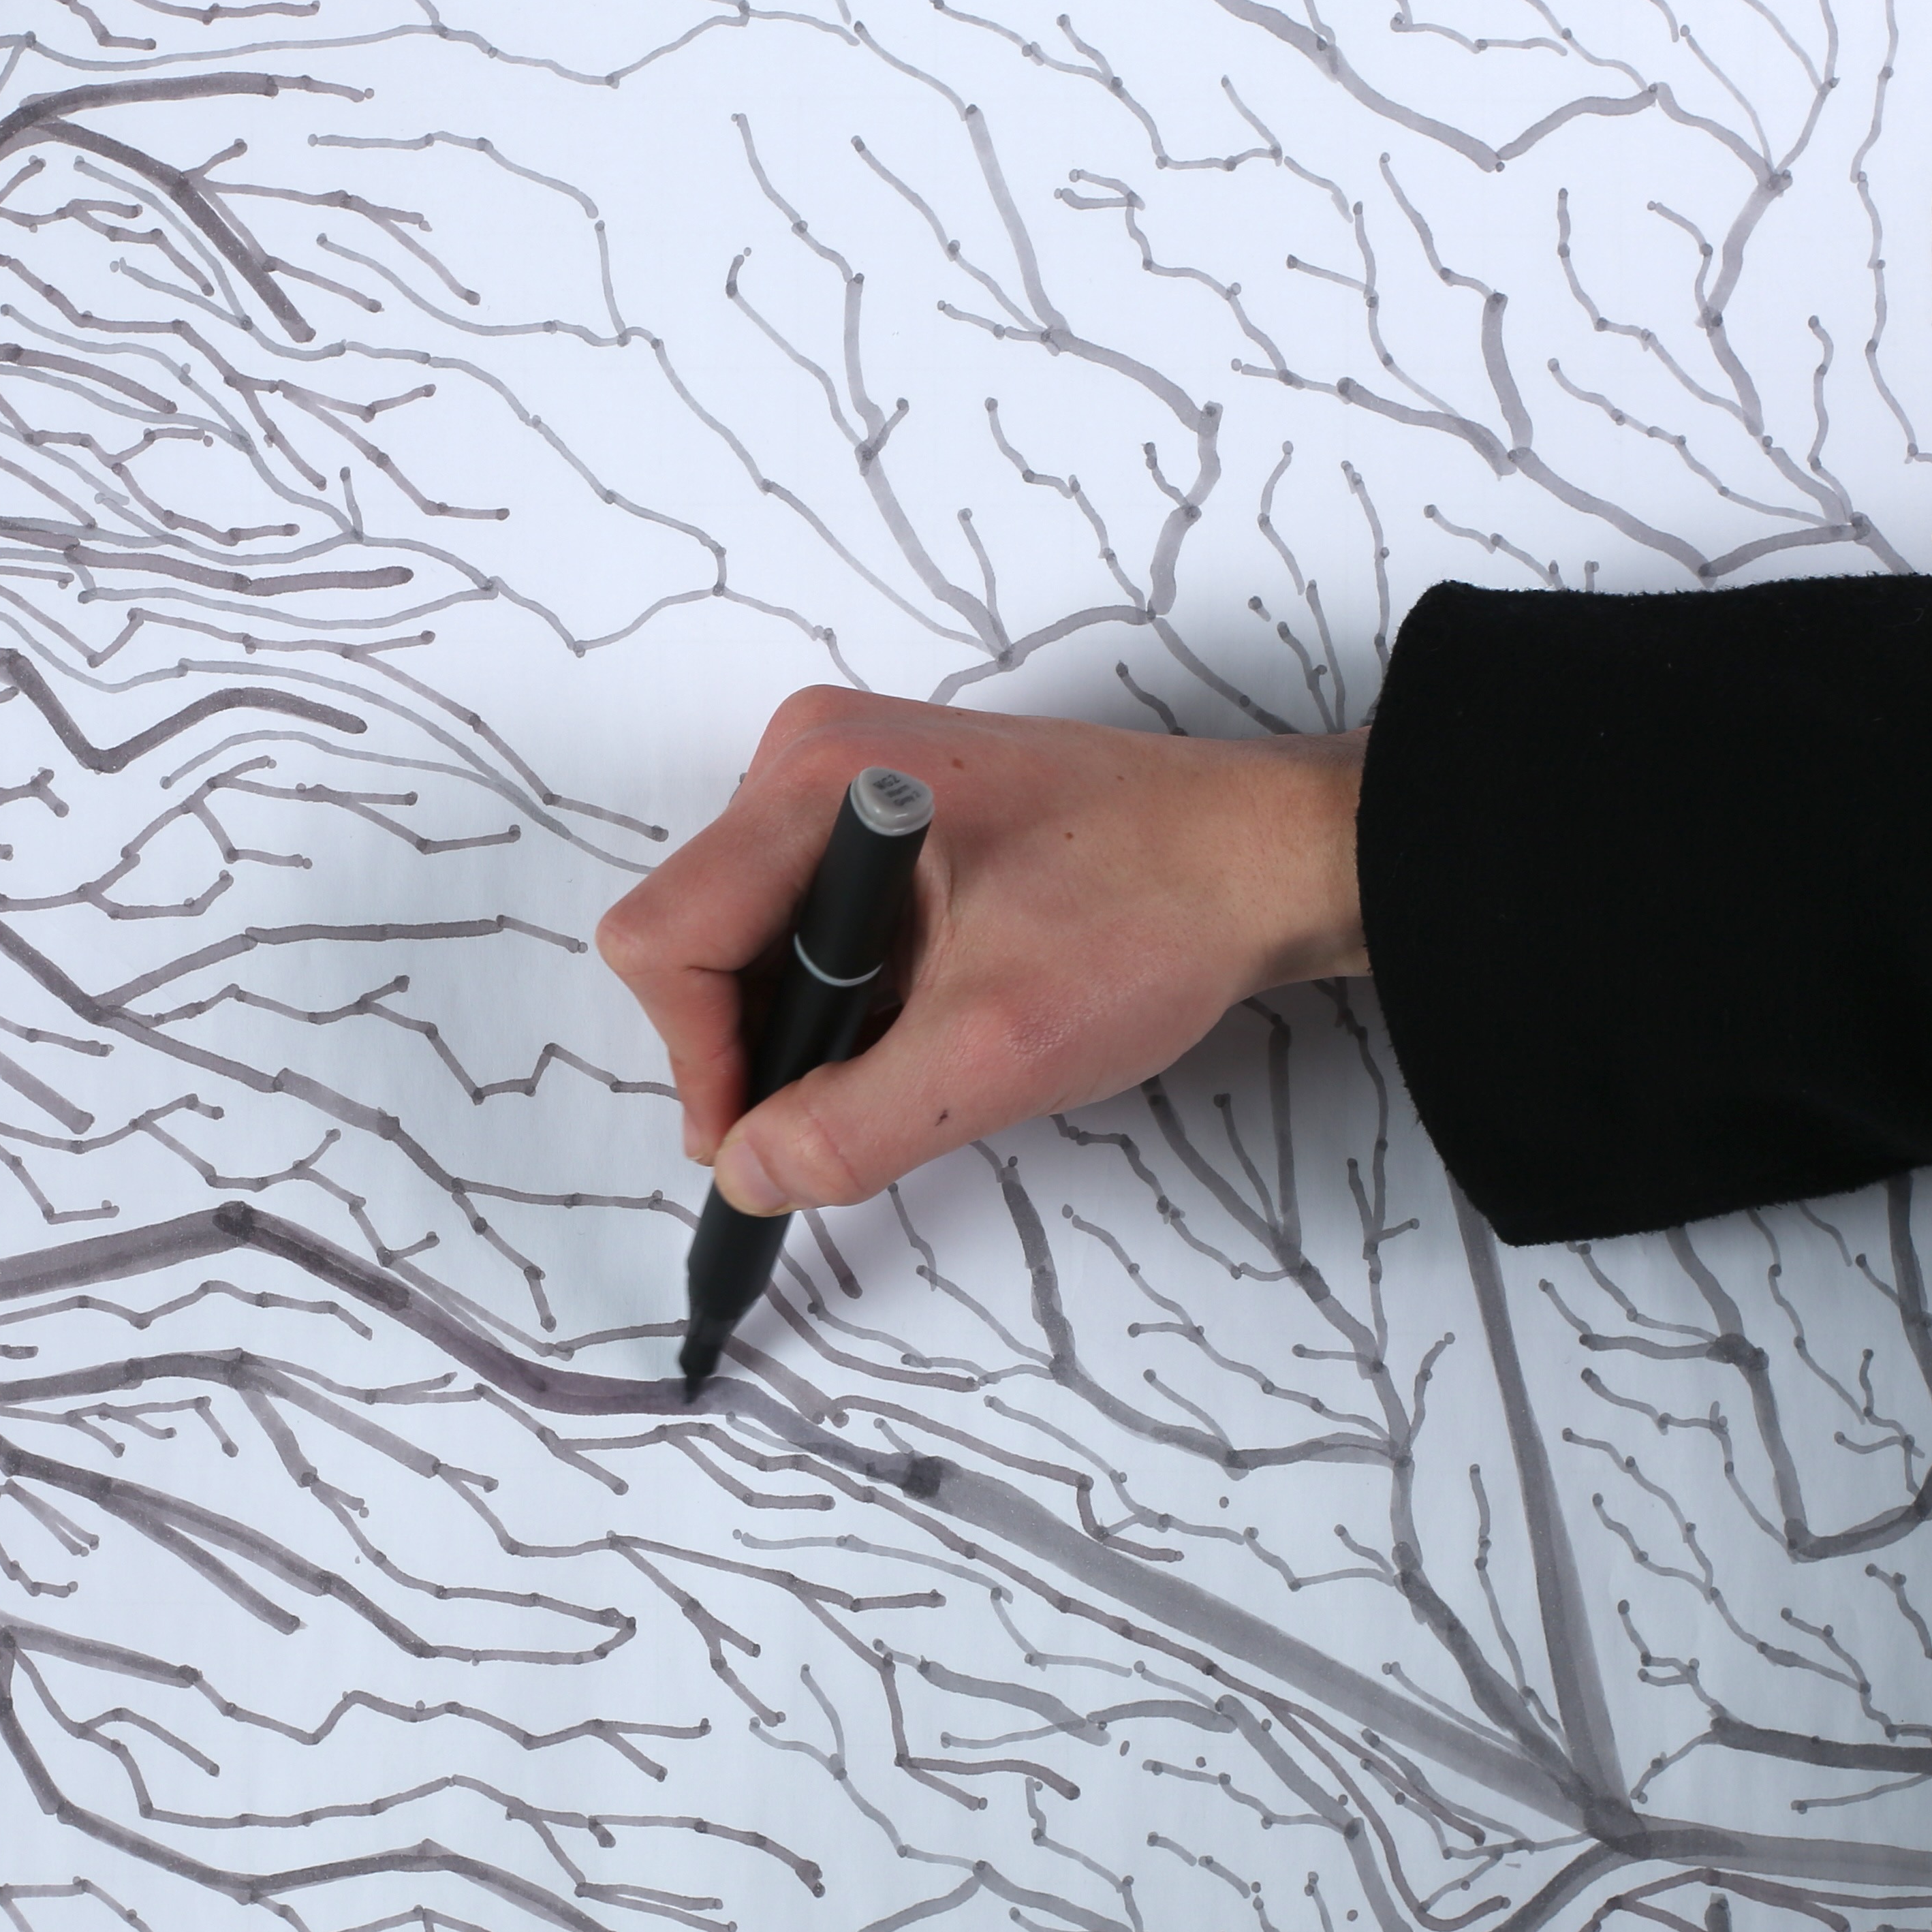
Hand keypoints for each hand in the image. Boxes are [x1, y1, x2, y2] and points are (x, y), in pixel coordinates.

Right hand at [595, 688, 1368, 1213]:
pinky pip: (804, 917)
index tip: (766, 1140)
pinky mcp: (880, 806)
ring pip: (750, 938)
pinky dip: (846, 987)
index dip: (700, 1061)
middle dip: (761, 1046)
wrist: (1265, 856)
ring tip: (920, 1049)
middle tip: (857, 1110)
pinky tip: (928, 1009)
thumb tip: (751, 1174)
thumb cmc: (1155, 915)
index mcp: (819, 783)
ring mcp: (843, 773)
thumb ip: (851, 1127)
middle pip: (699, 940)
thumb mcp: (996, 1052)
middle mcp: (812, 757)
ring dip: (811, 1021)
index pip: (667, 940)